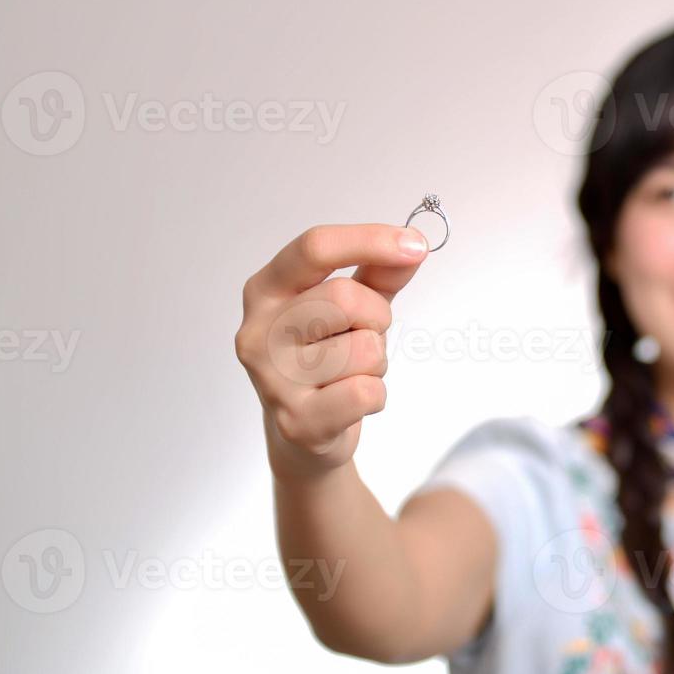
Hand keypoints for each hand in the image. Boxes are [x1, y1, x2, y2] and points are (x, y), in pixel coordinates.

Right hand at [235, 224, 428, 477]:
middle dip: (376, 317)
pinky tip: (352, 400)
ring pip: (363, 349)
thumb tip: (412, 244)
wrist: (301, 433)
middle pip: (344, 298)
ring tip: (351, 372)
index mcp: (266, 290)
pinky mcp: (296, 421)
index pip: (315, 248)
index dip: (370, 241)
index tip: (414, 244)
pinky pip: (365, 392)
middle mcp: (259, 330)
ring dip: (376, 361)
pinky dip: (375, 395)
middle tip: (365, 335)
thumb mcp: (350, 306)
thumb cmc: (324, 358)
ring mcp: (272, 378)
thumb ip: (378, 272)